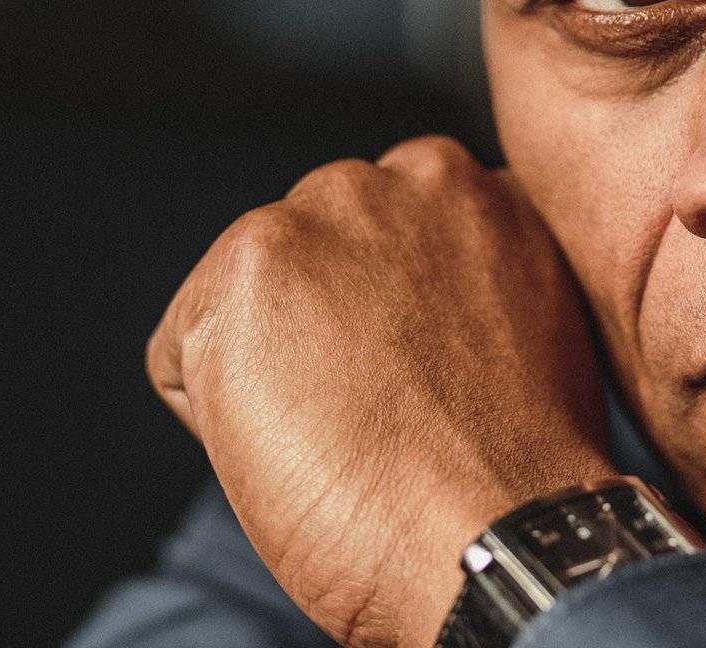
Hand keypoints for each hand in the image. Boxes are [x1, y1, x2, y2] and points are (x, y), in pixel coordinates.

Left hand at [147, 136, 615, 647]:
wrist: (491, 530)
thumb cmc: (512, 465)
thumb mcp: (521, 320)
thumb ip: (464, 270)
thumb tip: (411, 290)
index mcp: (473, 186)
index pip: (381, 235)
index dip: (386, 322)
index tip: (412, 378)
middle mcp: (399, 175)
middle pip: (310, 254)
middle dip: (324, 323)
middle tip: (376, 407)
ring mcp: (324, 213)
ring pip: (245, 299)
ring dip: (270, 361)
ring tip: (342, 429)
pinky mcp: (248, 264)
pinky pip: (183, 351)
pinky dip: (214, 412)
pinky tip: (296, 446)